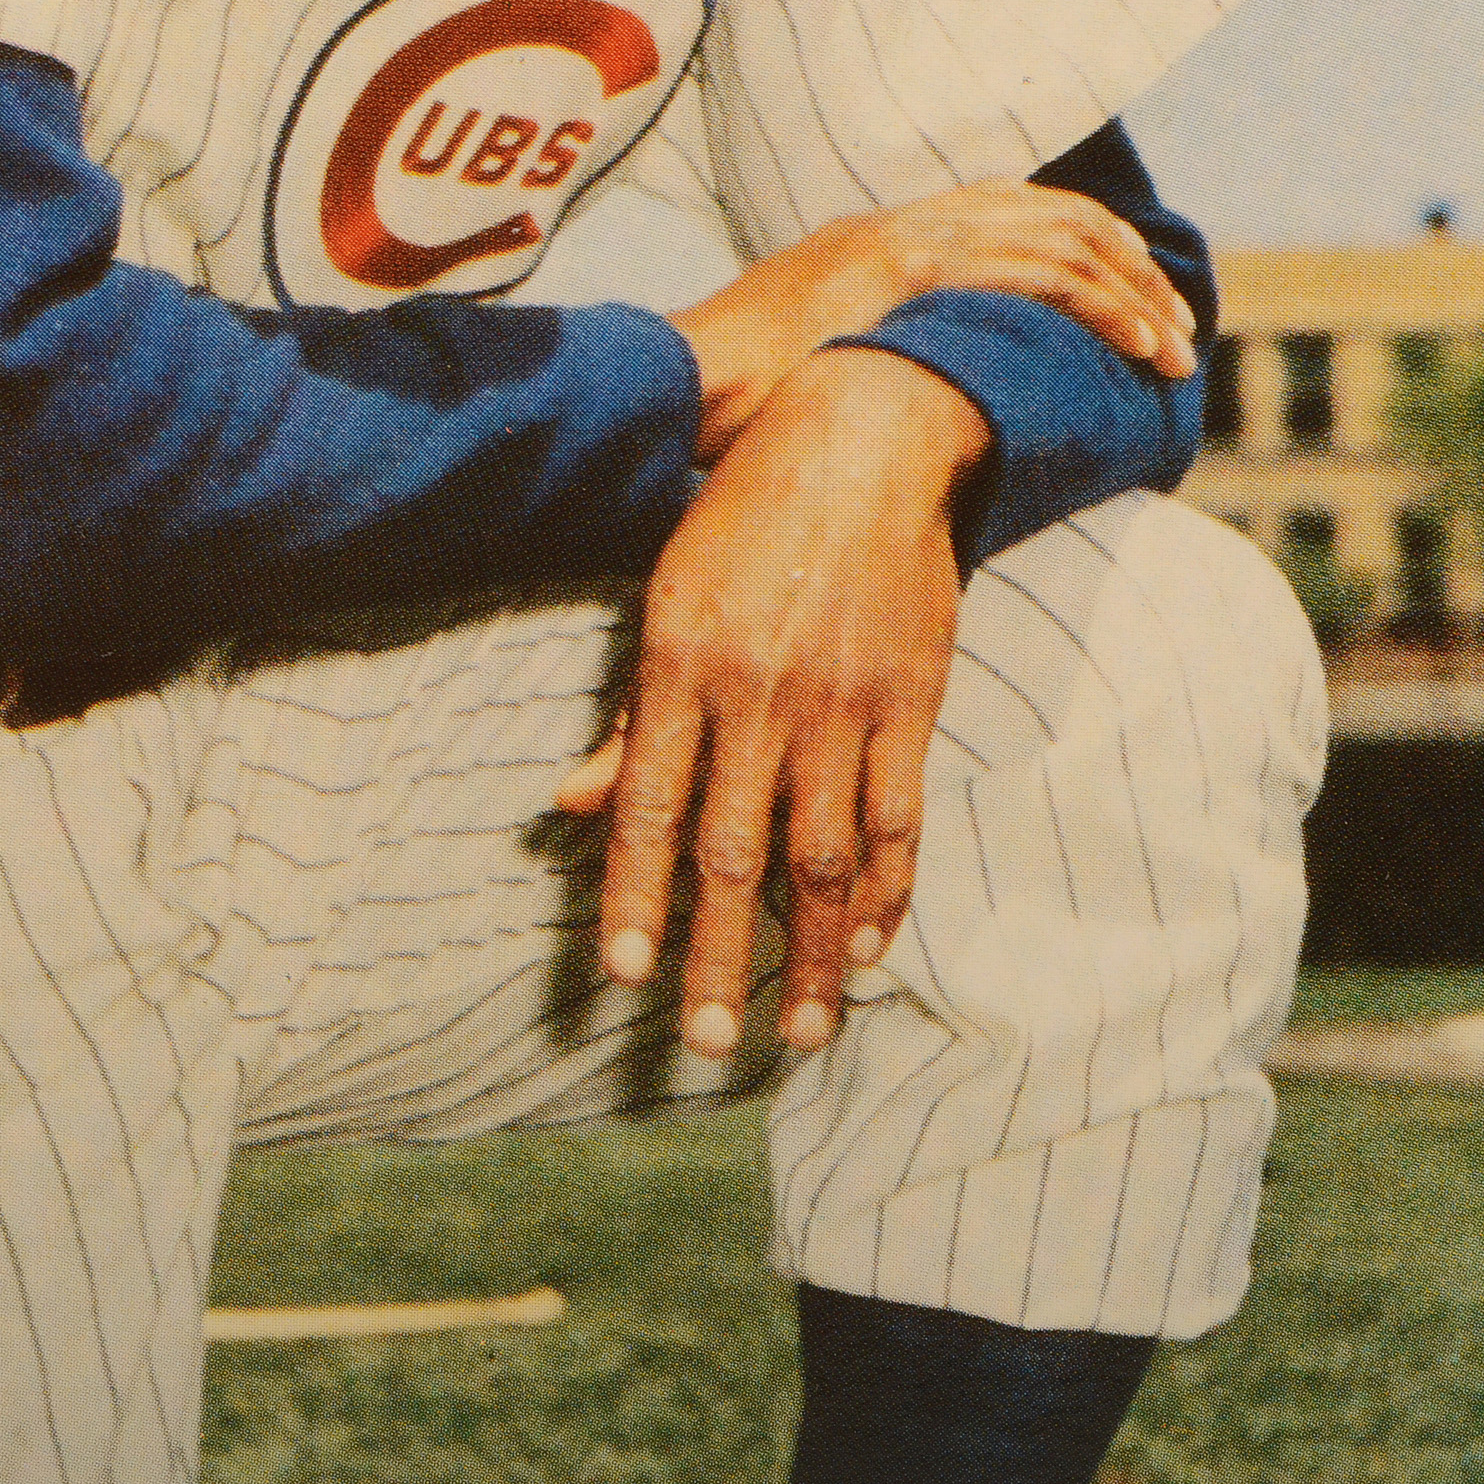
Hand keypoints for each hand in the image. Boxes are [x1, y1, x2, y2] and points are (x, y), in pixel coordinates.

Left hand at [562, 349, 984, 1054]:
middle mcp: (760, 697)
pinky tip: (873, 948)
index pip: (651, 809)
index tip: (622, 978)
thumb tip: (574, 803)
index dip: (635, 899)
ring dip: (814, 953)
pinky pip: (899, 816)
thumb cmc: (746, 519)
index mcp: (682, 667)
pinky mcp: (909, 701)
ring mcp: (841, 704)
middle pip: (735, 855)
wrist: (863, 440)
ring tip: (803, 1031)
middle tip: (701, 1042)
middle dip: (718, 958)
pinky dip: (889, 890)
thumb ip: (631, 713)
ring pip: (825, 856)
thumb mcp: (666, 597)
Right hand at [669, 179, 1194, 461]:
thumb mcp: (811, 382)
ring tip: (1176, 350)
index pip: (1004, 216)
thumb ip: (866, 378)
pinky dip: (1108, 309)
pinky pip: (1042, 276)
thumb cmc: (724, 415)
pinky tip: (1144, 347)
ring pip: (1061, 242)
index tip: (1130, 298)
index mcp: (875, 245)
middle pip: (1049, 217)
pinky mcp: (910, 270)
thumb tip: (904, 428)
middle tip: (1176, 327)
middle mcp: (897, 226)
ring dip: (1133, 298)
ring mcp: (903, 240)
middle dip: (1126, 269)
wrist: (672, 392)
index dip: (1081, 248)